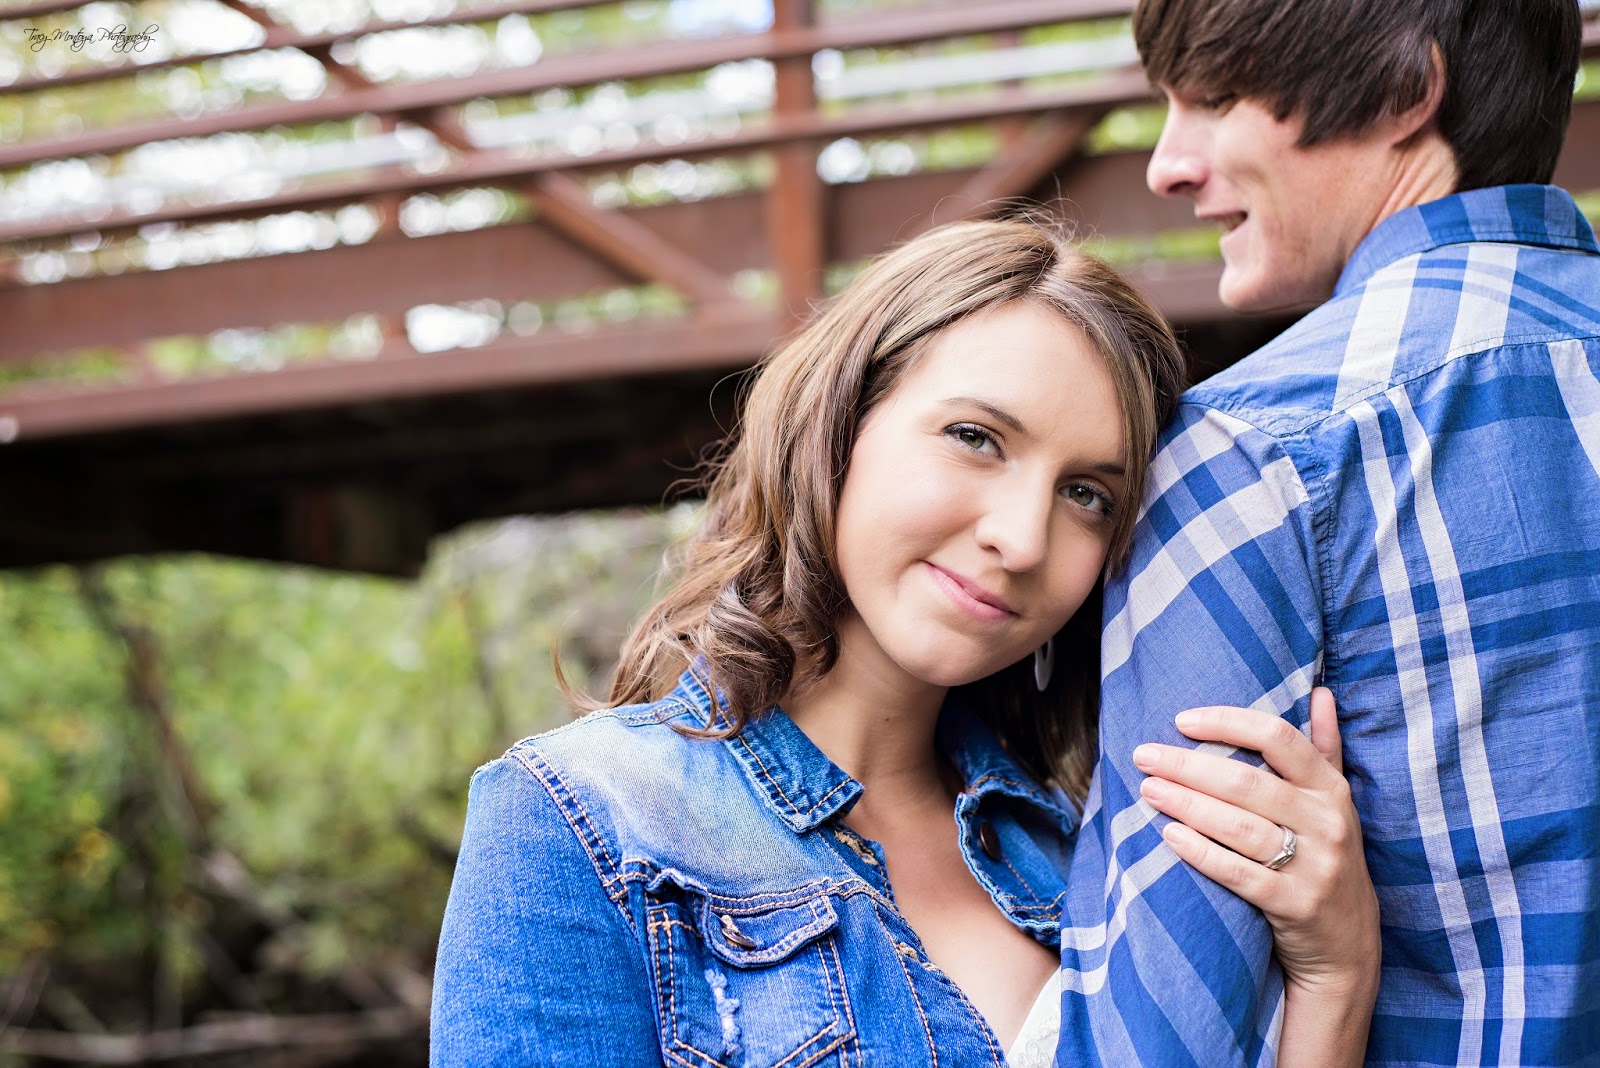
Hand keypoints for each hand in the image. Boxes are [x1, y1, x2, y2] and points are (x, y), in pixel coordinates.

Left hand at [1131, 687, 1379, 1001]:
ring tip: (1148, 790)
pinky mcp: (1294, 904)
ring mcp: (1314, 865)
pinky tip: (1169, 836)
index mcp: (1331, 789)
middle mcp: (1327, 822)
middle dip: (1188, 766)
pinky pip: (1238, 873)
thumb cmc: (1326, 857)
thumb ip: (1324, 748)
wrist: (1347, 943)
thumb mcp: (1335, 803)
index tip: (1181, 720)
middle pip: (1247, 782)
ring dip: (1187, 805)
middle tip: (1144, 756)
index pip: (1278, 737)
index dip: (1227, 723)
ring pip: (1239, 827)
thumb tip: (1321, 691)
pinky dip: (1201, 852)